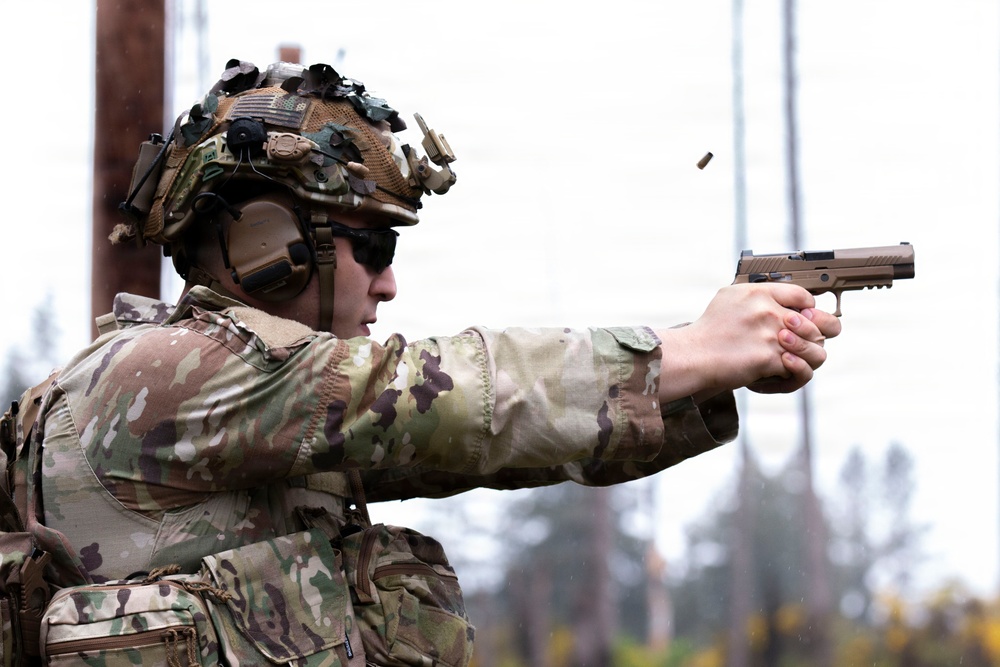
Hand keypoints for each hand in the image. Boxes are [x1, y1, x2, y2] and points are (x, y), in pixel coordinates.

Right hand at [655, 283, 841, 403]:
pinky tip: (781, 370)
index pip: (805, 296)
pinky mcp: (768, 358)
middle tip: (807, 342)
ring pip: (814, 348)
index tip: (804, 319)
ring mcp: (770, 335)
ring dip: (808, 356)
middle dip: (816, 336)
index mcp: (760, 292)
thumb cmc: (710, 329)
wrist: (694, 354)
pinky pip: (798, 368)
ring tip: (796, 358)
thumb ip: (758, 294)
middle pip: (817, 323)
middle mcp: (768, 311)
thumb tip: (781, 299)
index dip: (810, 310)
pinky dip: (792, 373)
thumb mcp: (730, 297)